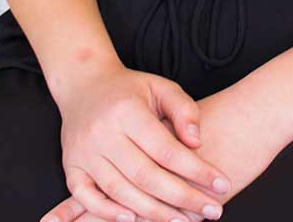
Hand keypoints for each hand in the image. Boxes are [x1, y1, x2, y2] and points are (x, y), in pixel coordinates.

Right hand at [41, 80, 292, 221]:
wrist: (84, 84)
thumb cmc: (129, 89)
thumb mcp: (160, 87)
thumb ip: (183, 109)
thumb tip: (196, 142)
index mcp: (127, 111)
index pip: (166, 149)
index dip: (196, 170)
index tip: (221, 184)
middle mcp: (103, 134)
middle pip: (146, 176)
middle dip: (182, 198)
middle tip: (213, 211)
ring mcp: (85, 153)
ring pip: (120, 191)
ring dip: (153, 212)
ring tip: (183, 221)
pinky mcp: (71, 167)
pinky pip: (86, 197)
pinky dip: (107, 212)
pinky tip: (133, 220)